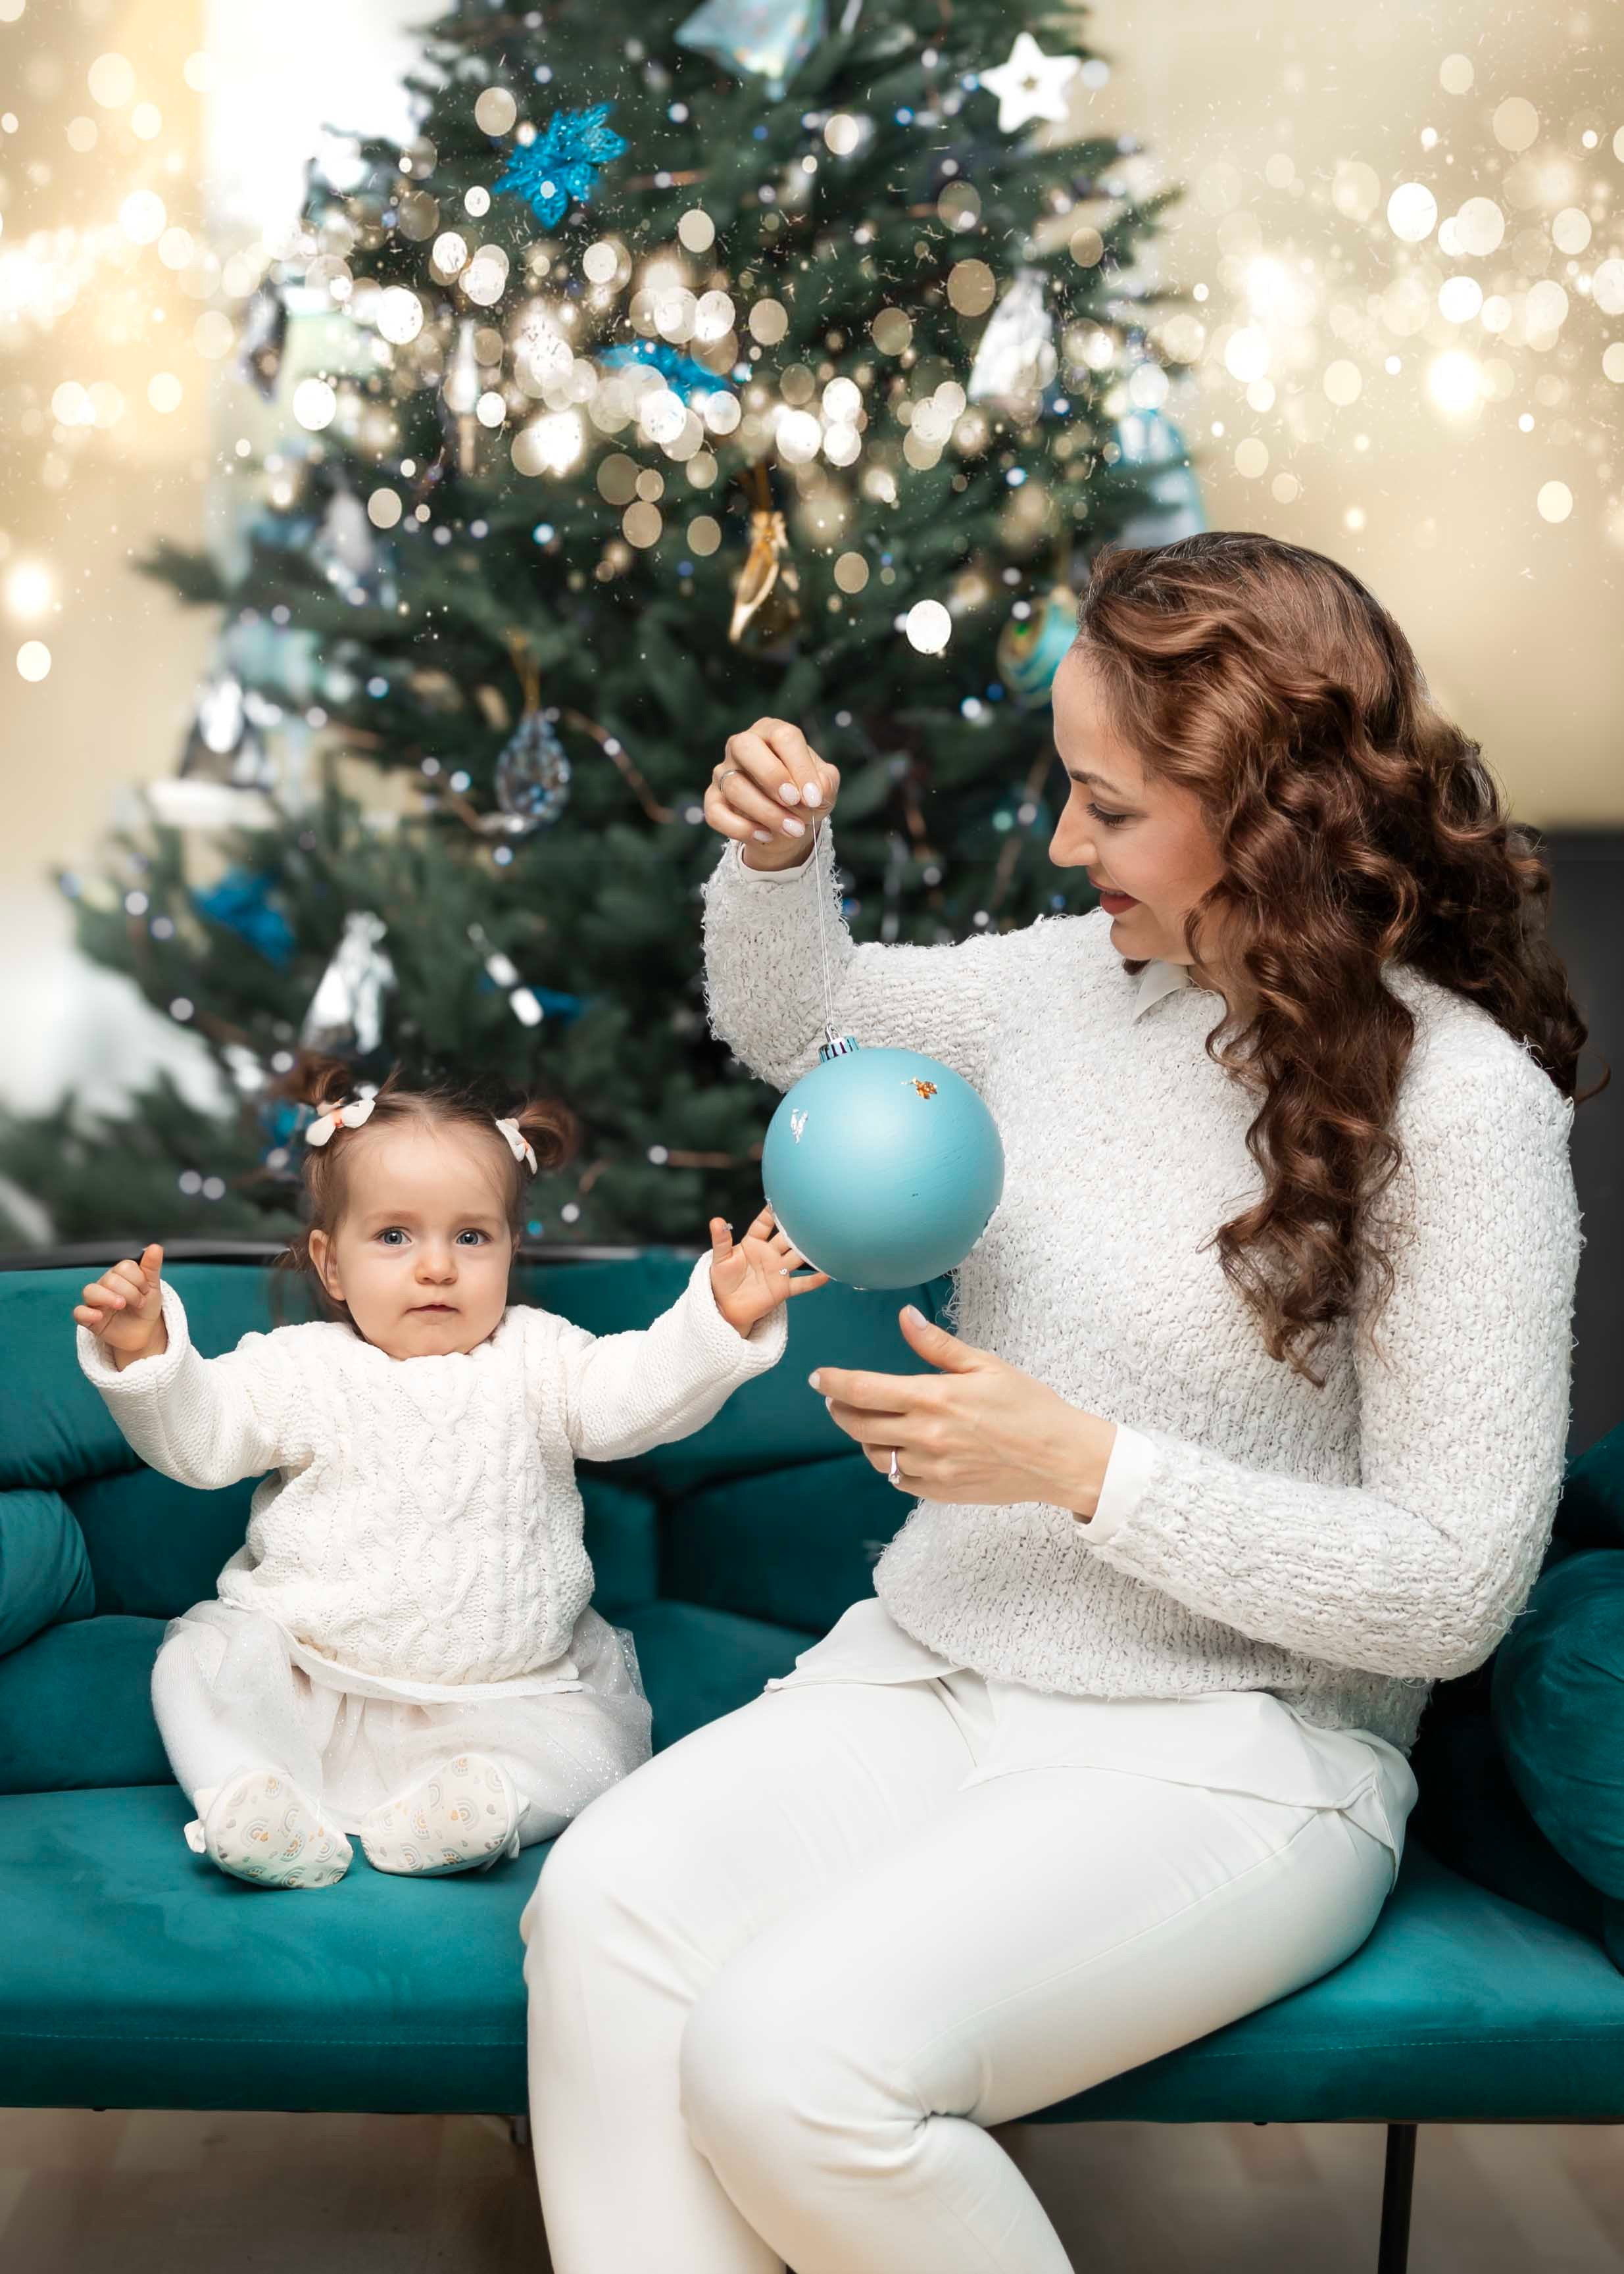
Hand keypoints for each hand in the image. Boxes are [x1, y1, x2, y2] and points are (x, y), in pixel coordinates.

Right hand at [73, 1242, 168, 1370]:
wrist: (144, 1332)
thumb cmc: (145, 1307)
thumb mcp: (153, 1287)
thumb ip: (152, 1268)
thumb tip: (155, 1247)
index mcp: (120, 1275)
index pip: (124, 1267)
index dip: (139, 1279)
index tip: (146, 1290)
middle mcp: (105, 1285)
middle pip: (110, 1279)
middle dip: (130, 1292)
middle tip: (139, 1303)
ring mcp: (96, 1302)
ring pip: (90, 1291)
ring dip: (108, 1298)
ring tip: (121, 1306)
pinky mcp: (90, 1319)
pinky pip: (79, 1312)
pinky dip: (87, 1313)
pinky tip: (99, 1316)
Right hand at [705, 718, 840, 872]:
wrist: (788, 825)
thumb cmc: (805, 796)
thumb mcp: (823, 788)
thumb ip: (825, 783)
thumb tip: (816, 791)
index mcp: (772, 732)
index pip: (784, 736)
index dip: (800, 766)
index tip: (814, 797)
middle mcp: (742, 746)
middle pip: (744, 746)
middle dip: (772, 776)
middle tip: (794, 801)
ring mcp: (723, 772)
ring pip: (734, 786)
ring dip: (767, 812)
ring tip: (793, 829)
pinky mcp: (713, 800)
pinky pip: (716, 814)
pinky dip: (742, 829)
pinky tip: (766, 836)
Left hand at [707, 1207, 828, 1336]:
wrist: (727, 1307)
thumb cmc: (722, 1280)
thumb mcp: (720, 1259)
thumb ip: (721, 1240)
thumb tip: (717, 1221)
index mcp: (753, 1243)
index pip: (764, 1224)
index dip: (771, 1213)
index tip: (781, 1200)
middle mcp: (769, 1253)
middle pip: (786, 1238)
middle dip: (797, 1229)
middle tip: (810, 1216)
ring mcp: (778, 1270)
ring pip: (797, 1257)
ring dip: (809, 1251)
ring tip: (823, 1242)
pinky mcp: (783, 1288)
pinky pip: (801, 1284)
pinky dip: (814, 1280)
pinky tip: (826, 1274)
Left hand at [809, 1304, 1117, 1516]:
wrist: (1060, 1457)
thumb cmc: (1028, 1405)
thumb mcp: (986, 1365)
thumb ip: (938, 1345)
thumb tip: (905, 1318)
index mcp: (935, 1397)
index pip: (864, 1390)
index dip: (833, 1384)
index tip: (818, 1378)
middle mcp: (927, 1435)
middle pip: (860, 1424)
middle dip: (840, 1410)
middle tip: (836, 1400)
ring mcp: (932, 1468)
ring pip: (875, 1455)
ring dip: (864, 1438)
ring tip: (869, 1423)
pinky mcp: (941, 1491)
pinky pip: (898, 1480)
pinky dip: (891, 1464)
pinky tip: (899, 1450)